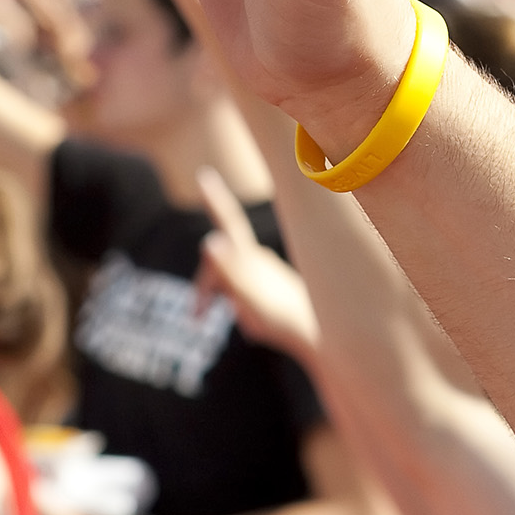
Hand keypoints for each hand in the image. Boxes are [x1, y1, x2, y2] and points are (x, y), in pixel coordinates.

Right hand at [193, 166, 318, 360]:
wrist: (320, 338)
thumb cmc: (283, 322)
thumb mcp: (249, 299)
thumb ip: (228, 271)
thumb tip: (209, 241)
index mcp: (252, 258)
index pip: (229, 222)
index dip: (215, 200)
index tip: (205, 175)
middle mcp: (260, 260)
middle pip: (220, 262)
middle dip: (205, 285)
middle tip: (195, 317)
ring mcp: (268, 273)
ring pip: (231, 279)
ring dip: (221, 298)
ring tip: (235, 324)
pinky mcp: (274, 288)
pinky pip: (245, 291)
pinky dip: (238, 305)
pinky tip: (255, 325)